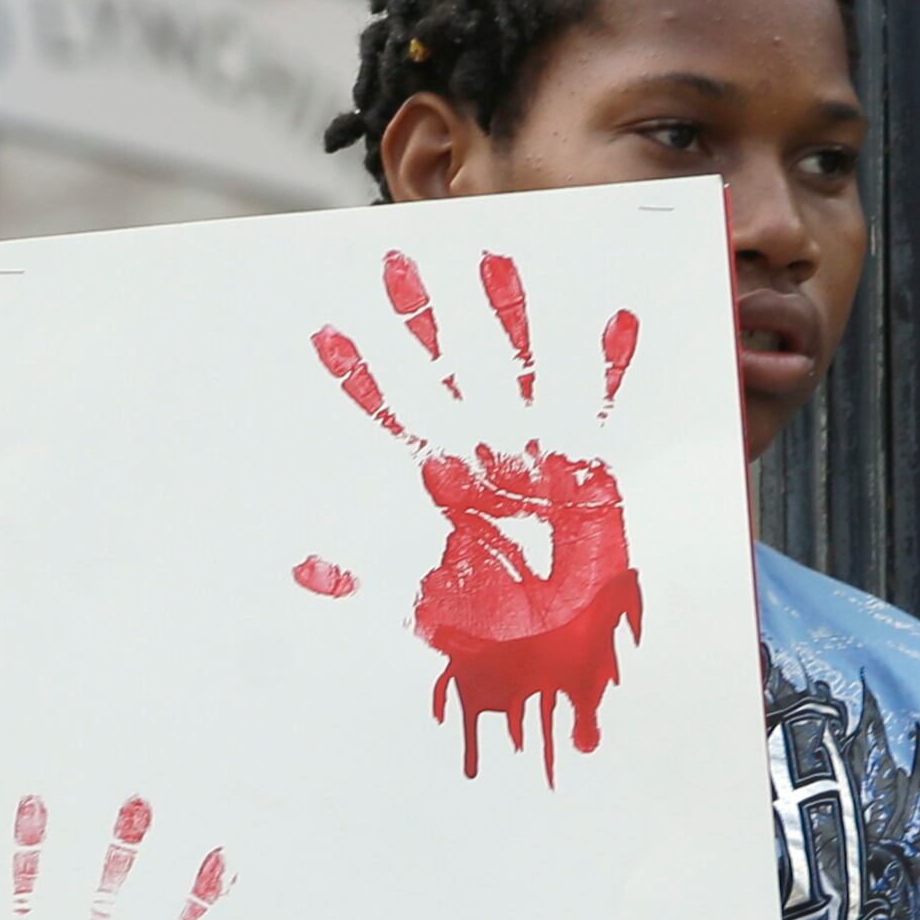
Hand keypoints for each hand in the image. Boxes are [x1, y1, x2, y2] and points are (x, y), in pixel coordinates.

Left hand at [293, 249, 647, 782]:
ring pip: (517, 368)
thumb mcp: (418, 607)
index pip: (391, 416)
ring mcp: (536, 455)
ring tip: (492, 261)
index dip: (360, 378)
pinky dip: (609, 366)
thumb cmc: (494, 633)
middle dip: (422, 321)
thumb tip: (302, 571)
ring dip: (506, 317)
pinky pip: (600, 407)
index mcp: (442, 484)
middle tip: (394, 263)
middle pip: (447, 370)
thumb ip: (362, 584)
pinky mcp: (590, 469)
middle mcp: (485, 455)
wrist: (557, 658)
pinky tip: (617, 319)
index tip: (324, 335)